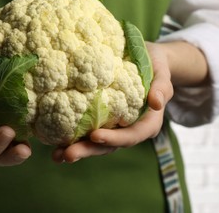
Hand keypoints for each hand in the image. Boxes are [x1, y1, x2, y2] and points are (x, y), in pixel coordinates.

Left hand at [52, 42, 173, 162]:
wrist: (148, 62)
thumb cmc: (156, 67)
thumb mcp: (162, 73)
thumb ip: (162, 88)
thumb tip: (156, 103)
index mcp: (147, 122)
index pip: (132, 135)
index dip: (114, 138)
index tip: (94, 136)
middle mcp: (130, 129)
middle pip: (110, 145)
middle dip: (89, 150)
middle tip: (69, 155)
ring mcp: (115, 128)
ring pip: (97, 144)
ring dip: (78, 150)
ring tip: (58, 156)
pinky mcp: (103, 121)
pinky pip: (88, 133)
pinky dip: (73, 140)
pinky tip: (56, 145)